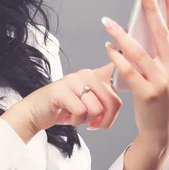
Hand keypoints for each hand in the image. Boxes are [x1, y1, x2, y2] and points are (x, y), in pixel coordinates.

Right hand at [1, 62, 122, 138]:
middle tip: (94, 125)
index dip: (128, 63)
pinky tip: (68, 117)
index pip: (116, 68)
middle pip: (112, 100)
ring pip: (96, 108)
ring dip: (86, 121)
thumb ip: (104, 96)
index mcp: (94, 76)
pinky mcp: (61, 90)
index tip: (133, 45)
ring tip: (76, 117)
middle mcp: (85, 75)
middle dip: (106, 120)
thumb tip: (123, 93)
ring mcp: (73, 81)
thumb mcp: (87, 101)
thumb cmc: (63, 109)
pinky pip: (81, 112)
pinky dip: (76, 121)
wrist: (35, 113)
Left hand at [101, 0, 168, 145]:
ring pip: (138, 50)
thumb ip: (163, 52)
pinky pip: (127, 70)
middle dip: (151, 10)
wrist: (163, 129)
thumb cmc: (165, 96)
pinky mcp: (146, 93)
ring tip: (107, 22)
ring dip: (120, 34)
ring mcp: (162, 81)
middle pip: (161, 33)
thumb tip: (146, 25)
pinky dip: (116, 56)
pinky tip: (108, 47)